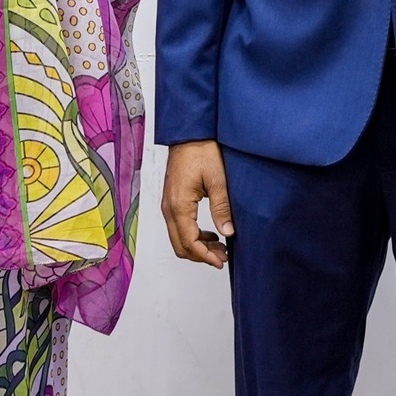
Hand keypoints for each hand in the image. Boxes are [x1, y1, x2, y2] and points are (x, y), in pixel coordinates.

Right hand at [162, 139, 233, 268]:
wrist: (189, 133)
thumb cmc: (201, 150)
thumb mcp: (218, 179)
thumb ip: (222, 208)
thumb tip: (227, 232)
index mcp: (179, 205)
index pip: (188, 242)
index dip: (205, 256)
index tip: (221, 261)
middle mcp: (169, 207)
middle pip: (180, 245)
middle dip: (200, 255)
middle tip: (222, 257)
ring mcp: (168, 204)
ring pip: (178, 237)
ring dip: (197, 247)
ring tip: (219, 247)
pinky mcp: (172, 200)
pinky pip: (178, 226)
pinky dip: (192, 235)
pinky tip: (210, 233)